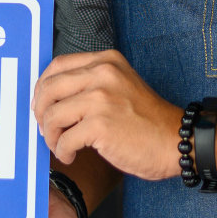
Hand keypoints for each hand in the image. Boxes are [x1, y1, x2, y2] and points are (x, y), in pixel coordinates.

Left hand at [32, 50, 178, 181]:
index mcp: (106, 61)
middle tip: (46, 130)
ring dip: (50, 136)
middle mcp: (102, 73)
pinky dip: (62, 151)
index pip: (58, 65)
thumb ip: (91, 83)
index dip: (42, 87)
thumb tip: (50, 98)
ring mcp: (101, 98)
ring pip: (52, 115)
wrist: (176, 140)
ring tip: (61, 146)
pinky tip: (71, 156)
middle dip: (40, 113)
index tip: (41, 105)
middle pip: (49, 89)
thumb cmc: (147, 120)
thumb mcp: (120, 85)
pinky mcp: (100, 125)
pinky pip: (64, 139)